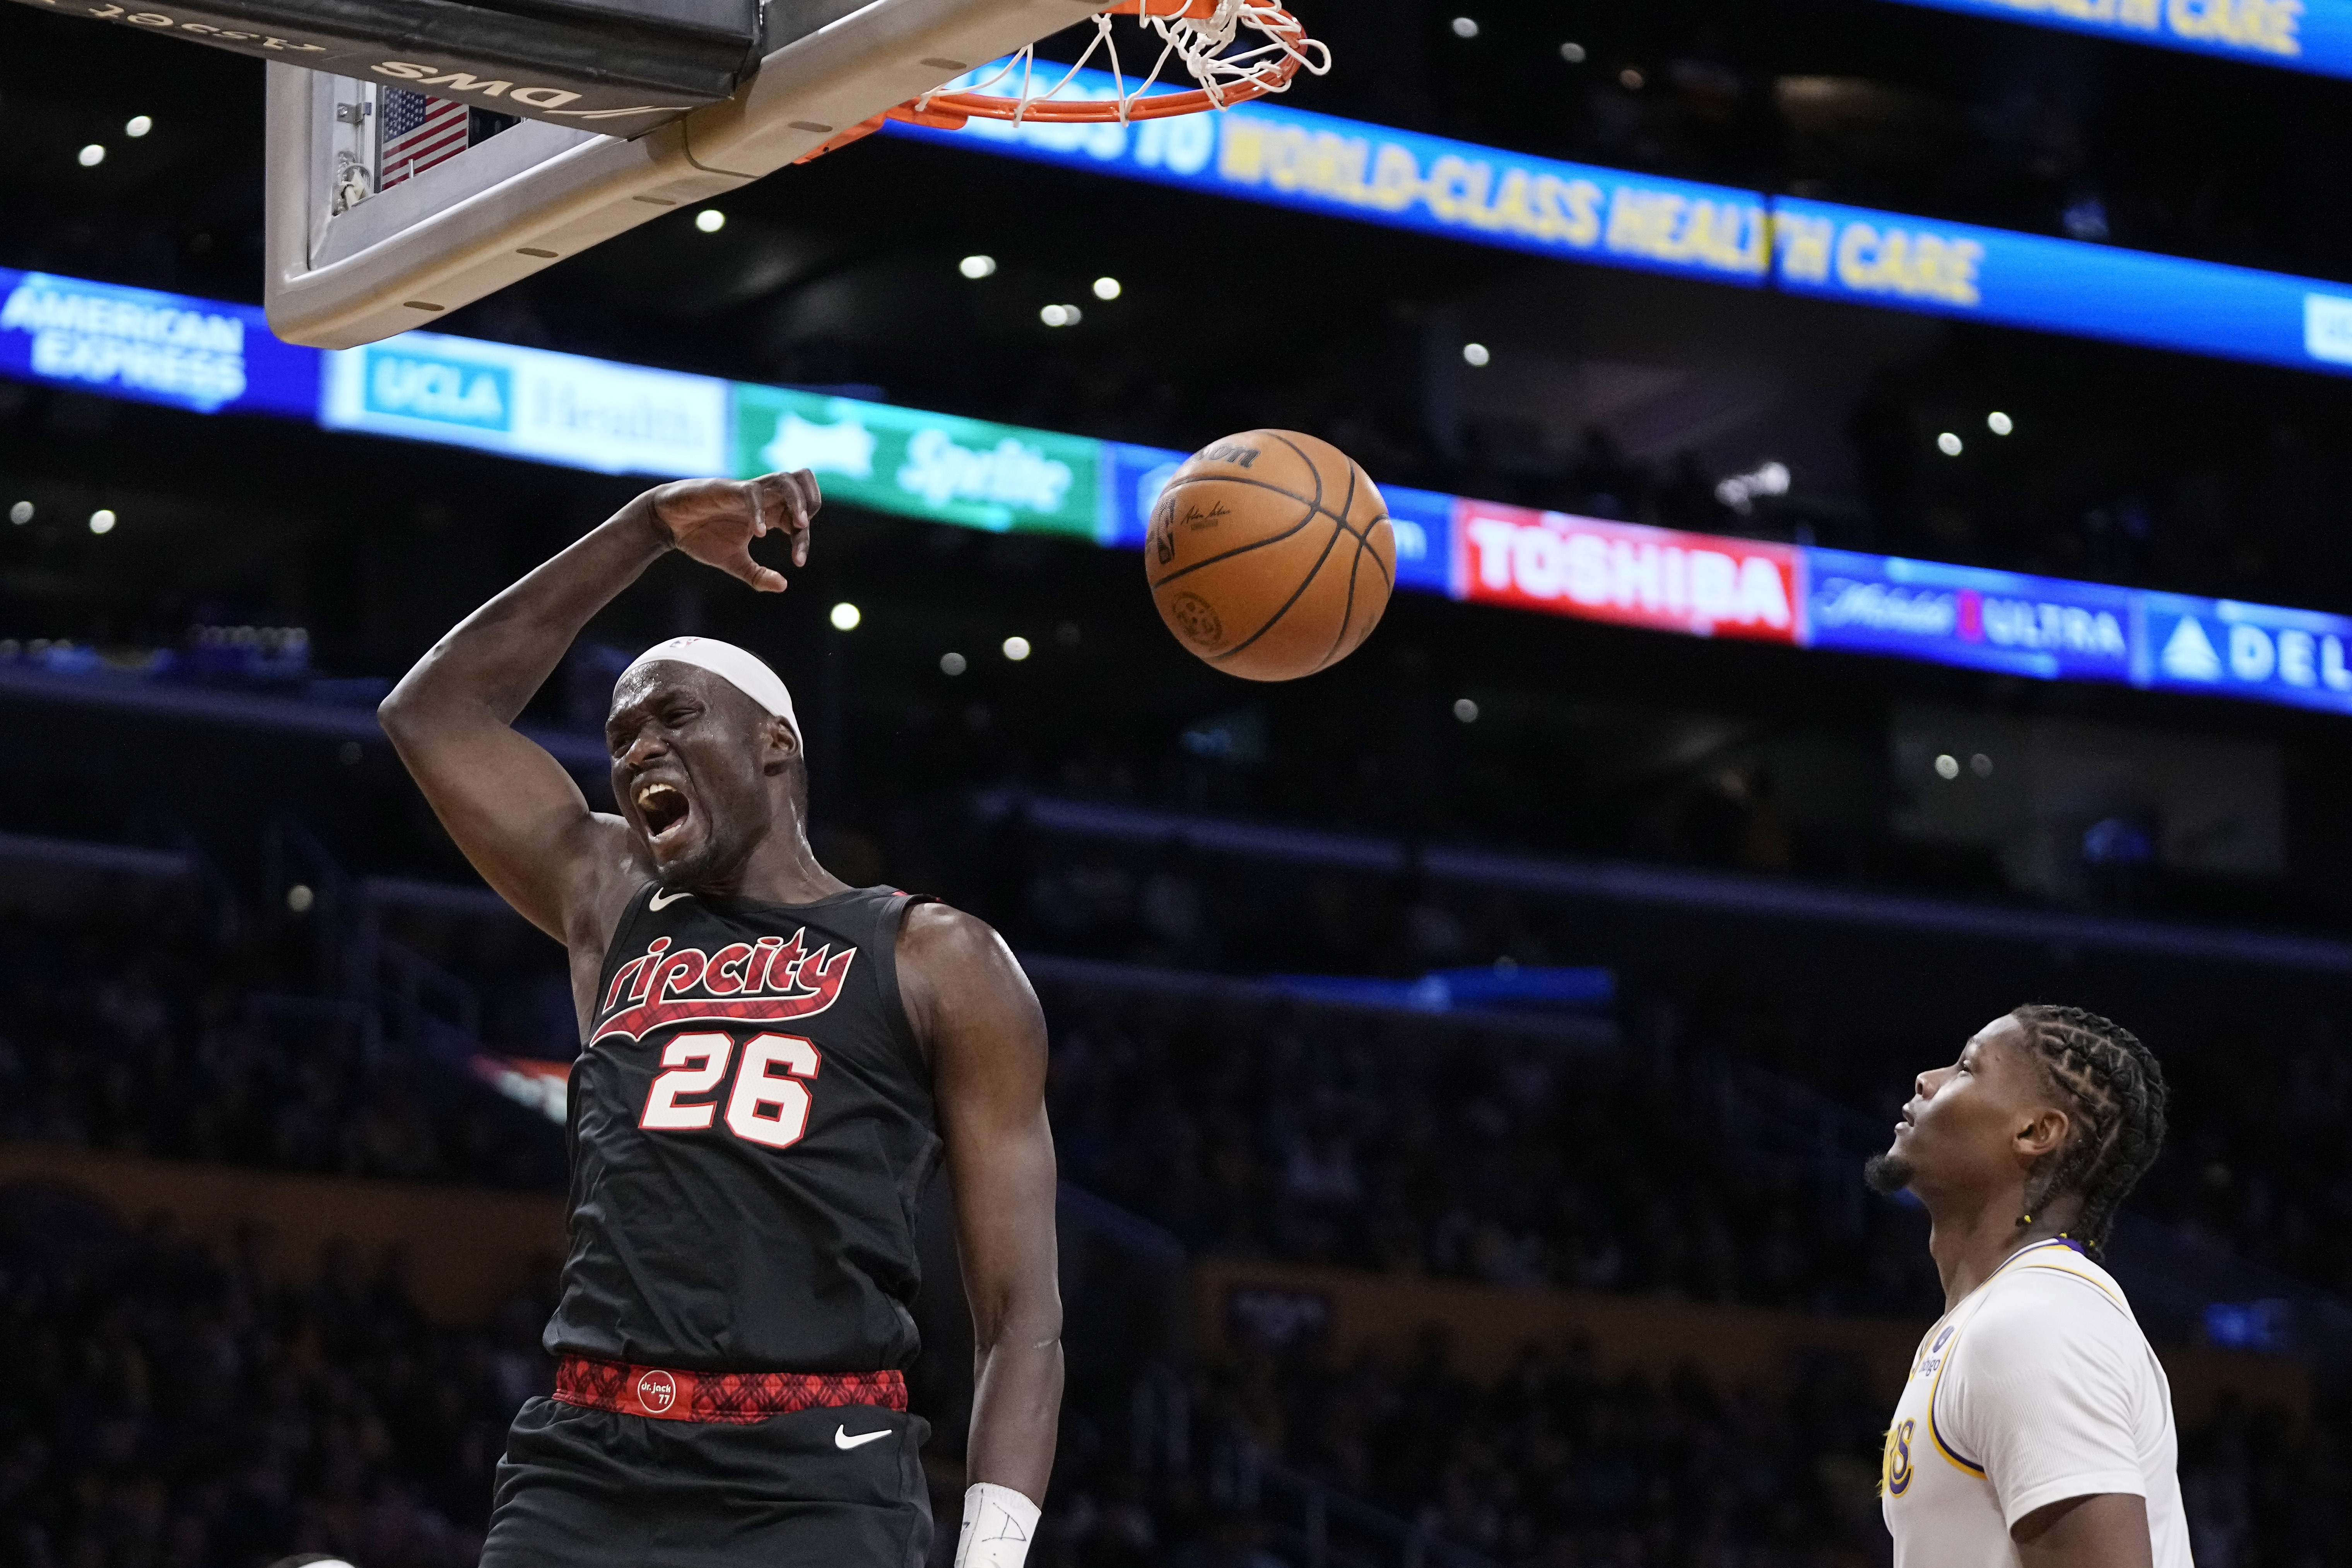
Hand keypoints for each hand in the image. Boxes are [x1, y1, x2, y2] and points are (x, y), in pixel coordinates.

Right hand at [645, 471, 819, 592]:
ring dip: (797, 500)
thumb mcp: (734, 562)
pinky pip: (752, 493)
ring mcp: (746, 490)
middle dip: (811, 503)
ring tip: (798, 525)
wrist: (667, 522)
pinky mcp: (727, 489)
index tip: (798, 562)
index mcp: (769, 511)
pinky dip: (760, 511)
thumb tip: (784, 586)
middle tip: (801, 530)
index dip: (804, 539)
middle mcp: (762, 496)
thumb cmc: (701, 536)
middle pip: (802, 482)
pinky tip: (757, 534)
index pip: (801, 516)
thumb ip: (758, 575)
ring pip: (784, 479)